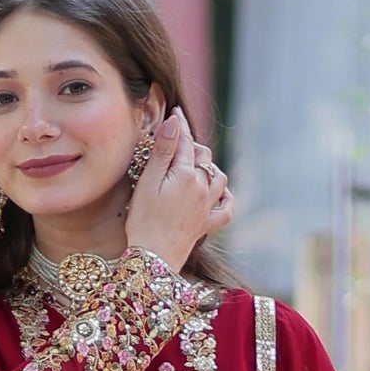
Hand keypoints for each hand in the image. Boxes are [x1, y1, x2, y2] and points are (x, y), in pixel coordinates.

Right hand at [125, 108, 232, 272]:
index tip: (175, 112)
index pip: (185, 142)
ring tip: (194, 165)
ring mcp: (207, 207)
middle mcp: (203, 188)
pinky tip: (218, 193)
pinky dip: (225, 197)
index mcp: (186, 175)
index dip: (179, 125)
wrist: (153, 259)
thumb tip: (175, 122)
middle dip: (191, 146)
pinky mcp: (207, 224)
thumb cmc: (143, 221)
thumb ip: (163, 151)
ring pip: (219, 177)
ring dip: (209, 167)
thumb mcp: (148, 182)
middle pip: (203, 157)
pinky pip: (226, 208)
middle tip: (176, 142)